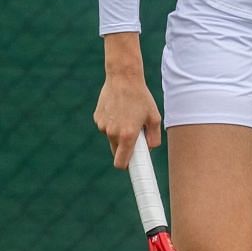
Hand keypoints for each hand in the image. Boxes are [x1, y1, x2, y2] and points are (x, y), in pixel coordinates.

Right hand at [94, 53, 161, 167]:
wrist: (123, 78)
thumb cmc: (141, 98)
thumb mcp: (154, 118)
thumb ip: (154, 138)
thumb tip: (149, 148)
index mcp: (127, 136)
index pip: (122, 163)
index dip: (127, 169)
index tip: (133, 173)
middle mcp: (112, 133)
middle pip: (116, 152)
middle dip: (125, 148)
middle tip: (135, 136)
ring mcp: (103, 125)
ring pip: (111, 138)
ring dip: (119, 133)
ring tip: (127, 115)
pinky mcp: (97, 117)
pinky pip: (106, 127)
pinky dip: (112, 123)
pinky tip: (118, 109)